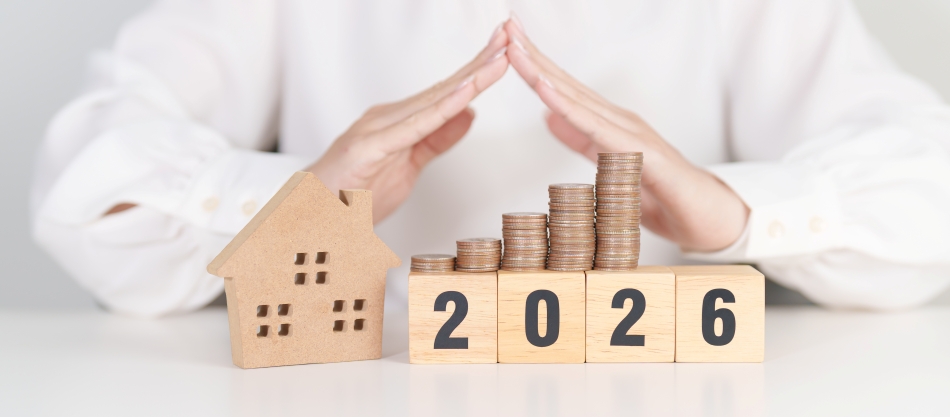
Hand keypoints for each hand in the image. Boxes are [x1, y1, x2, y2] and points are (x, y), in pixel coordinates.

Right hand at [308, 26, 509, 222]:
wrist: (308, 219)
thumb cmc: (349, 196)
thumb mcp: (407, 167)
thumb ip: (436, 140)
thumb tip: (467, 116)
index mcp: (397, 122)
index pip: (445, 93)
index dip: (475, 72)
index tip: (502, 53)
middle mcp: (387, 118)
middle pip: (443, 88)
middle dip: (478, 63)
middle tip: (508, 38)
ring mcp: (376, 130)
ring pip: (432, 101)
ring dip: (469, 79)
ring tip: (497, 59)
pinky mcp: (369, 148)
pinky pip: (413, 127)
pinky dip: (442, 109)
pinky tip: (466, 95)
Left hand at [504, 18, 747, 251]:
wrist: (714, 222)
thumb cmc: (668, 198)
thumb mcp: (611, 170)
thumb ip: (583, 143)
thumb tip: (549, 117)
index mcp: (610, 126)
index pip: (566, 92)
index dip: (536, 67)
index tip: (507, 43)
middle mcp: (620, 122)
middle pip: (568, 85)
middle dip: (534, 56)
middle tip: (505, 25)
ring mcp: (633, 134)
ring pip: (578, 99)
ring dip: (544, 73)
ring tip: (515, 49)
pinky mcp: (643, 154)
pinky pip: (597, 128)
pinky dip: (568, 107)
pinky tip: (545, 90)